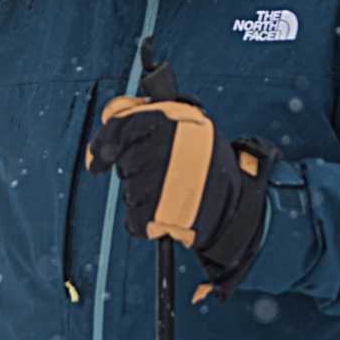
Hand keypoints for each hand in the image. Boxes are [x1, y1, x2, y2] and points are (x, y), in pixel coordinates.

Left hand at [86, 95, 277, 298]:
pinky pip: (133, 219)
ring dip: (143, 197)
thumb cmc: (209, 163)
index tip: (98, 162)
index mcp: (174, 118)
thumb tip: (104, 132)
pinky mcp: (164, 213)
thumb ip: (147, 118)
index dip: (104, 143)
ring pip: (129, 192)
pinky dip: (144, 221)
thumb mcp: (188, 124)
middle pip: (126, 163)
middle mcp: (168, 146)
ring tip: (172, 194)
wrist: (241, 203)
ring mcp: (166, 181)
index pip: (122, 124)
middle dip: (136, 172)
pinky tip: (166, 213)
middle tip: (163, 175)